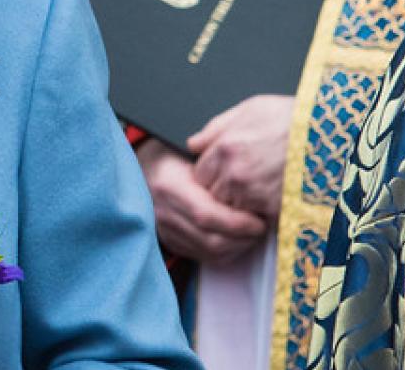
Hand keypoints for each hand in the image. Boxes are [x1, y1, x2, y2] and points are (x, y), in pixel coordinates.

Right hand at [136, 138, 267, 261]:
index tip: (259, 219)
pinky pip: (203, 257)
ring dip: (238, 247)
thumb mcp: (193, 148)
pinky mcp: (170, 241)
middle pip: (210, 240)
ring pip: (209, 252)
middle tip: (261, 227)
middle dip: (243, 238)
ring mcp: (164, 229)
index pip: (206, 215)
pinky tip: (236, 239)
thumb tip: (250, 174)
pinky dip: (225, 252)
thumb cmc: (171, 154)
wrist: (142, 167)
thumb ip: (216, 158)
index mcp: (168, 186)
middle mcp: (163, 212)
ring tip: (252, 232)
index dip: (238, 222)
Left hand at [188, 94, 294, 219]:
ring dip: (239, 203)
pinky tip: (271, 197)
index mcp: (225, 148)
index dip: (210, 173)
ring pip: (231, 209)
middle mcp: (235, 174)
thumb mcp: (252, 109)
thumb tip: (194, 144)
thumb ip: (216, 128)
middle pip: (212, 194)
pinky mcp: (275, 209)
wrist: (333, 133)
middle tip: (242, 179)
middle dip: (222, 189)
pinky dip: (259, 213)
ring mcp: (255, 194)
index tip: (223, 170)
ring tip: (258, 188)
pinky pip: (255, 219)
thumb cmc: (294, 118)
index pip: (199, 173)